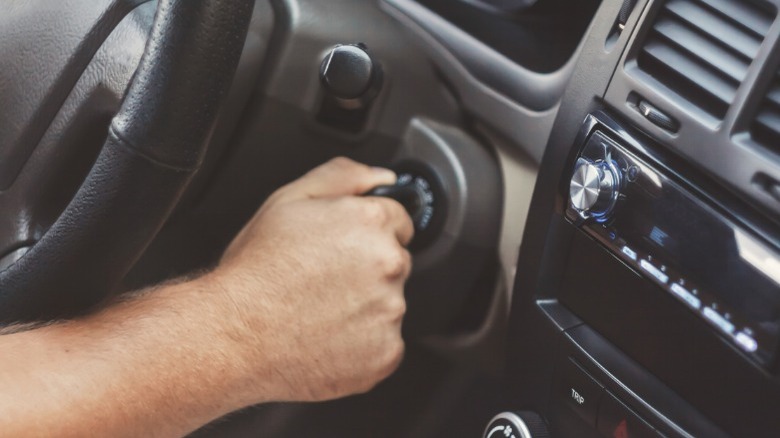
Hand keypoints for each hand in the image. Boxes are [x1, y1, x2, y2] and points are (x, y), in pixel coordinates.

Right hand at [213, 157, 413, 402]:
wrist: (233, 337)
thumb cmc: (255, 272)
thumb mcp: (288, 200)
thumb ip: (343, 177)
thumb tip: (382, 177)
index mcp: (370, 222)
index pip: (399, 220)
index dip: (367, 232)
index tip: (343, 248)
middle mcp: (388, 265)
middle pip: (395, 262)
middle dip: (367, 269)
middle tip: (323, 280)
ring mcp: (390, 312)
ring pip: (389, 304)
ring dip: (365, 307)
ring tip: (318, 310)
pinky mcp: (385, 353)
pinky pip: (383, 344)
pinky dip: (362, 343)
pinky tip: (326, 336)